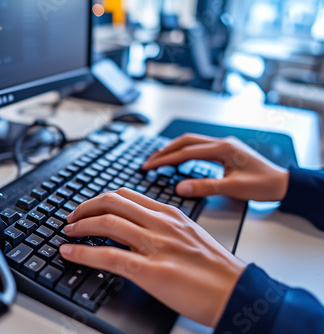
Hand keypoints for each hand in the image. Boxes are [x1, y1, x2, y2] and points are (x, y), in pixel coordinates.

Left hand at [59, 188, 245, 326]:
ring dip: (80, 226)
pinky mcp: (152, 271)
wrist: (237, 293)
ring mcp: (156, 246)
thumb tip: (134, 227)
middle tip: (71, 218)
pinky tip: (70, 252)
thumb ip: (163, 226)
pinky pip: (109, 256)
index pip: (126, 194)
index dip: (100, 199)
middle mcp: (161, 224)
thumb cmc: (216, 268)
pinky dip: (83, 252)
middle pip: (112, 202)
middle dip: (85, 207)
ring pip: (107, 223)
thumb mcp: (189, 235)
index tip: (87, 208)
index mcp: (169, 214)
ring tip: (68, 232)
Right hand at [142, 134, 289, 200]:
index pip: (185, 152)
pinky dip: (184, 152)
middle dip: (164, 151)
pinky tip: (179, 160)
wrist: (284, 183)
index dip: (165, 160)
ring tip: (158, 159)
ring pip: (191, 142)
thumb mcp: (233, 189)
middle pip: (185, 142)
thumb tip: (180, 187)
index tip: (149, 166)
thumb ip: (205, 187)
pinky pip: (199, 147)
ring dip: (173, 150)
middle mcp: (221, 143)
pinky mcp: (226, 151)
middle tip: (148, 162)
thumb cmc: (264, 185)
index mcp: (222, 149)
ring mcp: (224, 145)